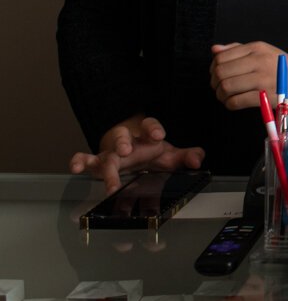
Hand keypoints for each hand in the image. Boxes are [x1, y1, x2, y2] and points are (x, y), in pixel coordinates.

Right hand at [68, 115, 204, 193]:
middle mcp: (127, 142)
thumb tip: (197, 161)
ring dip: (106, 163)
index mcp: (146, 136)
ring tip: (107, 175)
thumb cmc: (149, 153)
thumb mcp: (169, 155)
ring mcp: (111, 153)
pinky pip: (85, 160)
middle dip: (123, 143)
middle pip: (123, 139)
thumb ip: (186, 156)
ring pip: (105, 154)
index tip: (158, 135)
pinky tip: (76, 168)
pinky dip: (79, 162)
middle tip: (126, 151)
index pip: (149, 126)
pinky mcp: (97, 163)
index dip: (153, 129)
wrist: (131, 152)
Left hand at [209, 42, 287, 110]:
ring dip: (221, 95)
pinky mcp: (266, 96)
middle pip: (221, 72)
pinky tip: (234, 103)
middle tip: (219, 88)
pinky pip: (236, 101)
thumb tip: (214, 50)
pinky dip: (230, 104)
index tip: (217, 75)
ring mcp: (263, 79)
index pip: (222, 57)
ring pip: (226, 87)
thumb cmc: (285, 68)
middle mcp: (259, 61)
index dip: (213, 69)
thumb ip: (239, 50)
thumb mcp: (265, 51)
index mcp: (257, 48)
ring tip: (226, 97)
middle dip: (215, 83)